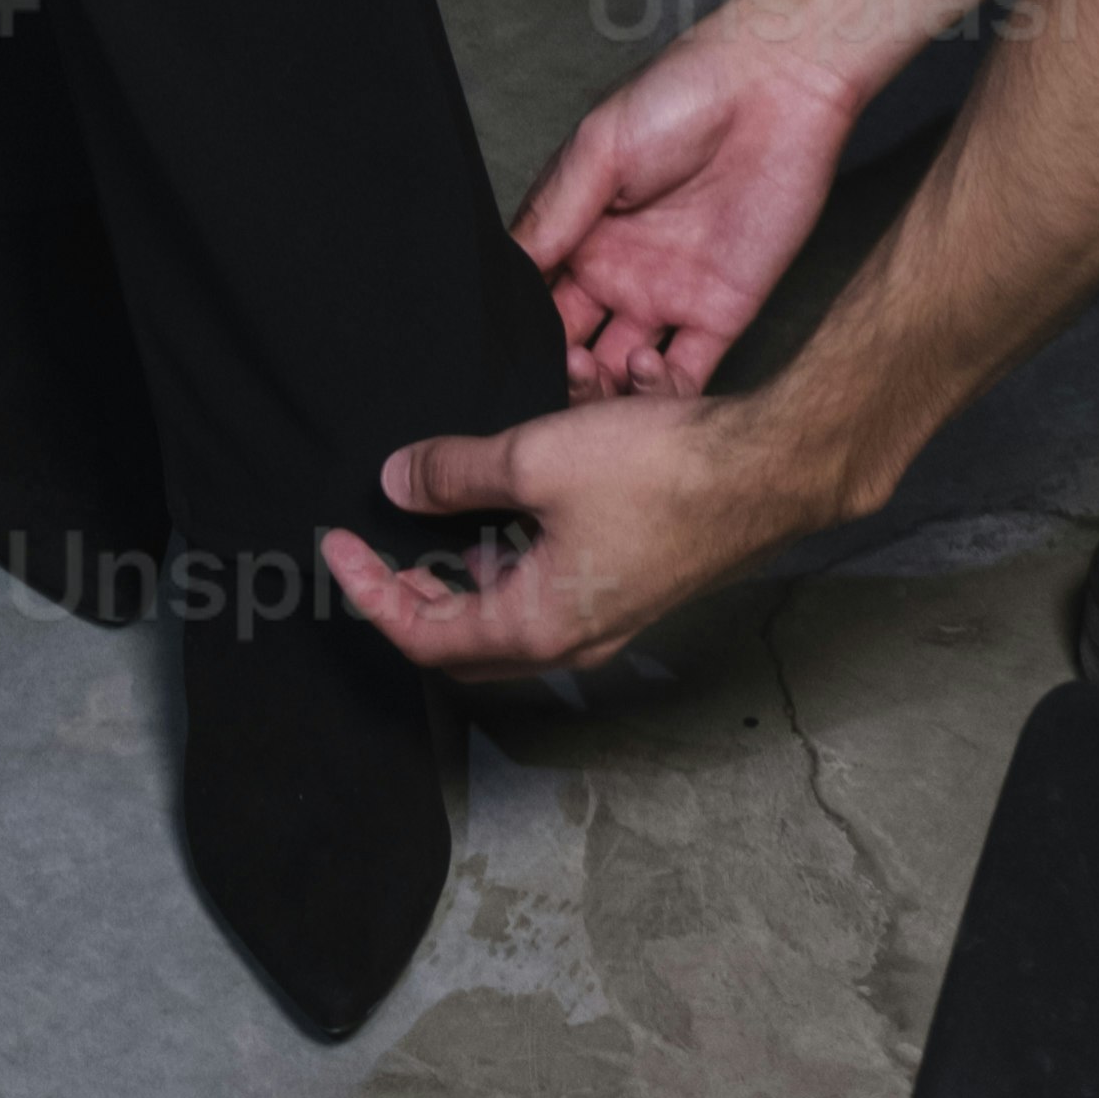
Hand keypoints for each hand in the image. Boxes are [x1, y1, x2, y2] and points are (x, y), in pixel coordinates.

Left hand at [324, 381, 826, 679]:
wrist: (765, 472)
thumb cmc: (660, 473)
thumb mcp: (538, 458)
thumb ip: (458, 473)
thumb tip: (396, 480)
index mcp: (539, 624)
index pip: (425, 635)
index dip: (369, 593)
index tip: (333, 547)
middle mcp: (571, 637)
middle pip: (465, 640)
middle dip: (411, 596)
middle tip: (373, 548)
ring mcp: (605, 616)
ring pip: (509, 612)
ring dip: (462, 573)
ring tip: (428, 522)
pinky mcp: (628, 584)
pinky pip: (548, 586)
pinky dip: (510, 555)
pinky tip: (506, 500)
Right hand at [515, 10, 872, 388]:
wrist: (776, 90)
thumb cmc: (682, 95)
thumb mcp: (599, 146)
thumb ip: (555, 213)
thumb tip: (504, 269)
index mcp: (582, 231)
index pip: (537, 298)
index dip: (521, 329)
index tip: (504, 353)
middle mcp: (619, 272)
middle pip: (575, 346)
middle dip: (559, 372)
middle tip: (557, 372)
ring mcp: (668, 297)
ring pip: (624, 375)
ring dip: (606, 393)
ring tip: (596, 373)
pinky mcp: (720, 315)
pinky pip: (686, 377)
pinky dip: (662, 395)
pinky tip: (645, 373)